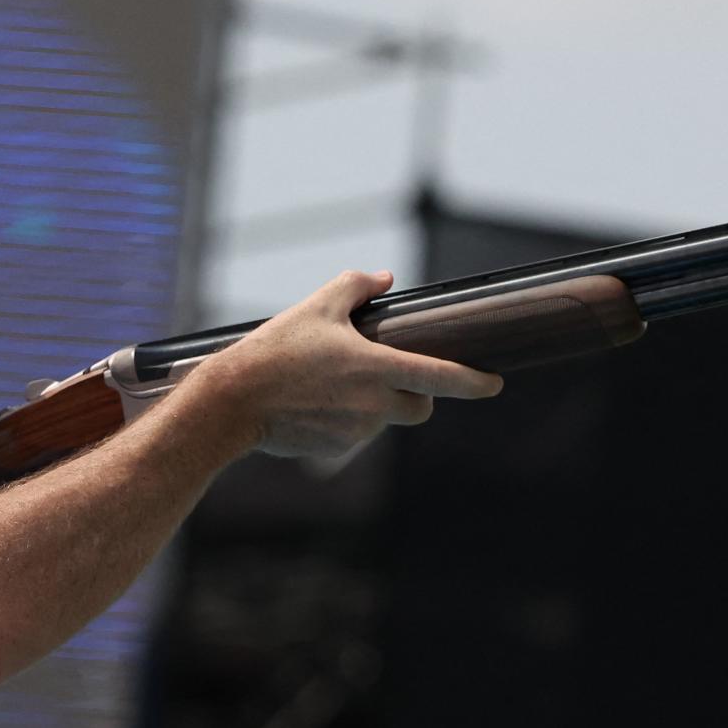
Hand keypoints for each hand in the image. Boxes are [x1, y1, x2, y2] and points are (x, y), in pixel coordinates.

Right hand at [186, 269, 504, 458]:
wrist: (233, 402)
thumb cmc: (275, 351)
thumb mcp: (316, 306)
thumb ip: (356, 287)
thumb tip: (384, 278)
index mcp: (377, 368)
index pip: (442, 377)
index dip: (474, 382)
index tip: (494, 384)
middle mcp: (375, 405)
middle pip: (421, 407)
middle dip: (417, 394)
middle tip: (390, 375)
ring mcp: (358, 432)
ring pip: (386, 420)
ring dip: (376, 405)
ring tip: (333, 385)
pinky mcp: (338, 449)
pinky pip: (357, 434)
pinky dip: (348, 420)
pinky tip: (316, 405)